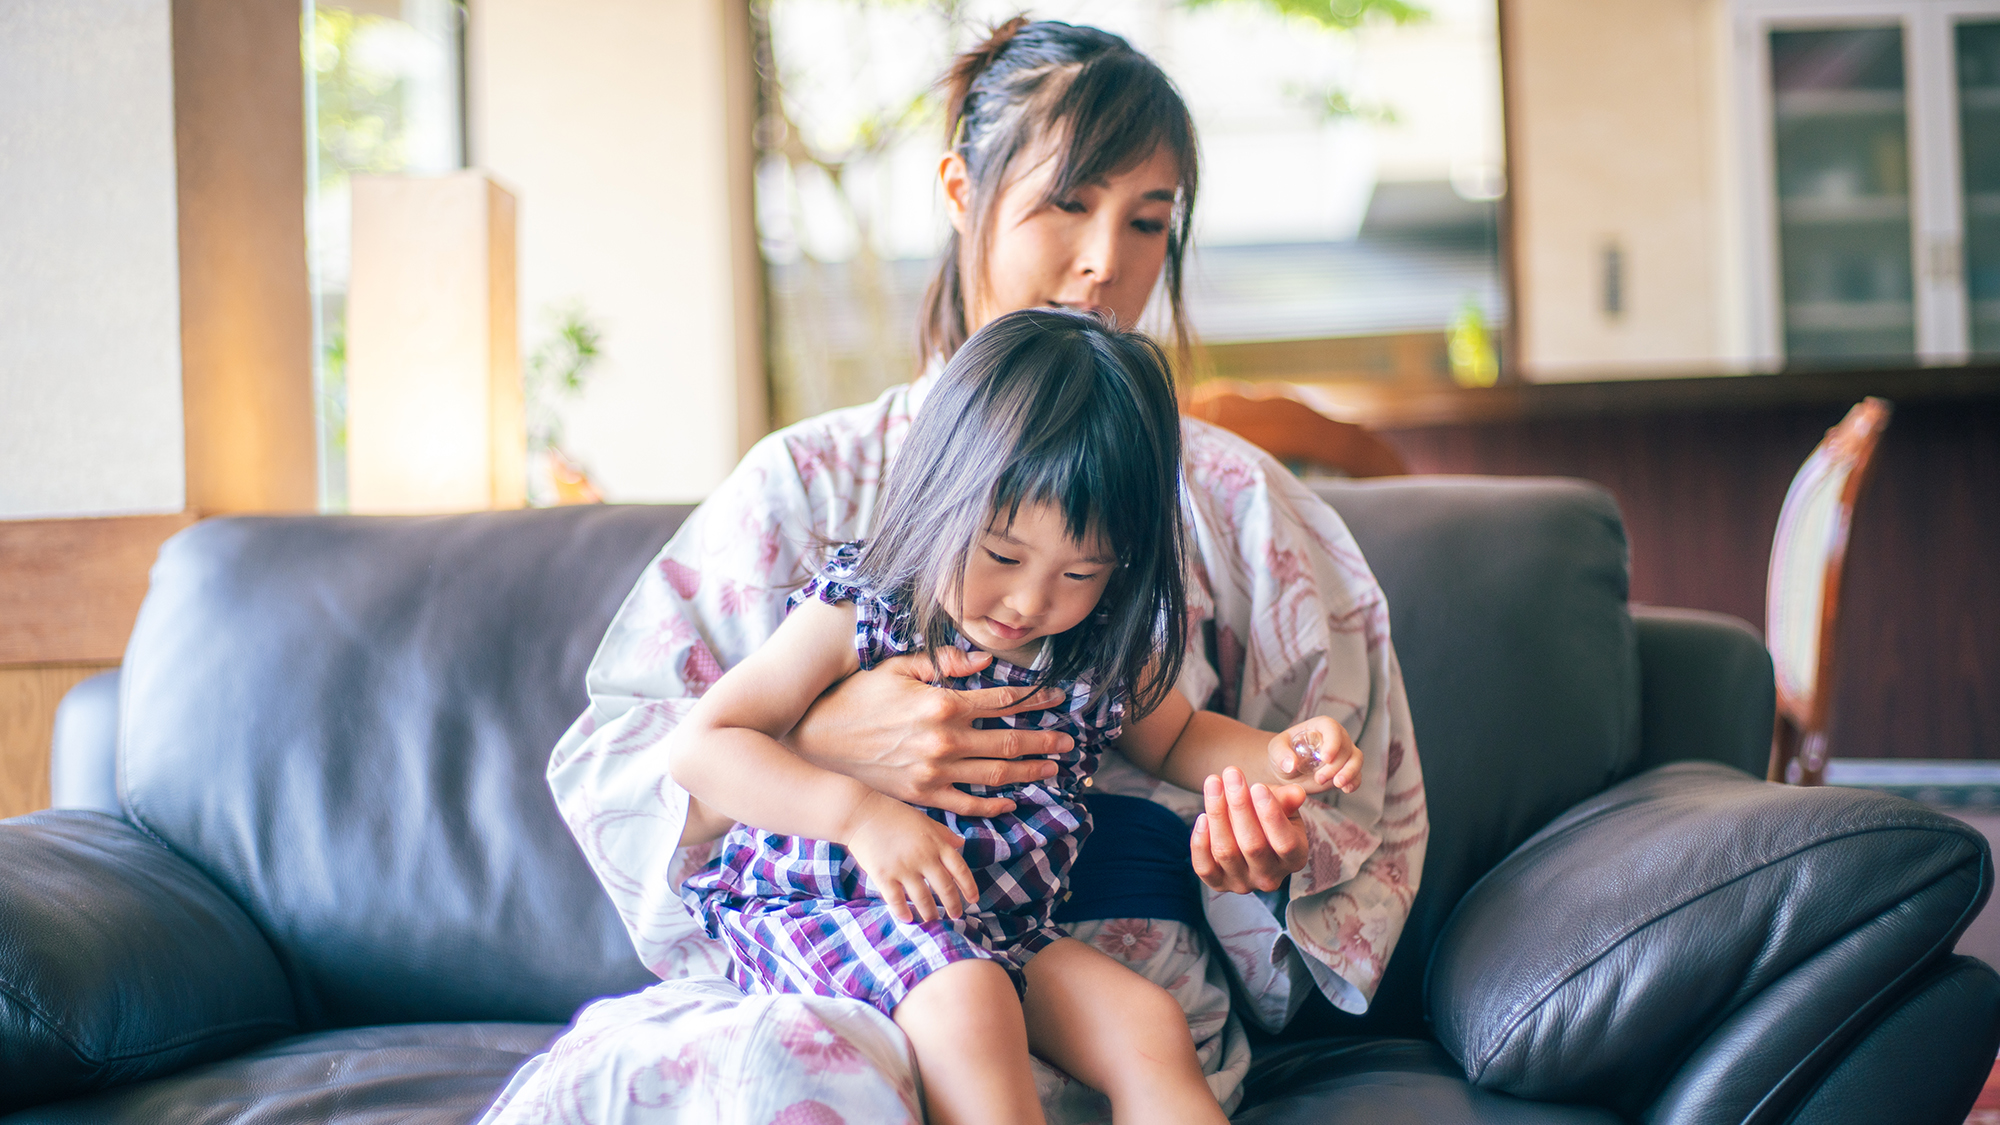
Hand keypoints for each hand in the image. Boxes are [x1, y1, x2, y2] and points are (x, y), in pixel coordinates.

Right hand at [788, 647, 1067, 816]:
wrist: (816, 743)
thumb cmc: (854, 699)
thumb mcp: (895, 669)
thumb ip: (943, 663)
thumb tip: (983, 660)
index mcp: (941, 704)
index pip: (1001, 701)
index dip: (1034, 699)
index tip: (1057, 697)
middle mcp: (944, 741)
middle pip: (1007, 742)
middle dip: (1043, 740)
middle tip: (1069, 741)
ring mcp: (934, 773)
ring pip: (995, 776)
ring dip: (1028, 772)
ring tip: (1053, 768)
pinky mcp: (922, 796)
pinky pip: (967, 805)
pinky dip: (992, 805)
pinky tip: (1010, 800)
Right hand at [844, 793, 979, 924]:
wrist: (862, 813)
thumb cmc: (895, 815)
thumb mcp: (925, 820)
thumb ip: (944, 834)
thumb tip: (961, 843)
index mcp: (936, 843)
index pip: (960, 869)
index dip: (969, 886)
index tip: (973, 899)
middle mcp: (924, 857)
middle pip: (945, 888)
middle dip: (953, 905)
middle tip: (956, 916)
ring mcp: (903, 868)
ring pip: (923, 899)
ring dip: (930, 913)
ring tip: (933, 921)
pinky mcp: (883, 876)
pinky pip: (896, 901)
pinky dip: (903, 913)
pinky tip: (908, 919)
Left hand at [1190, 767, 1309, 893]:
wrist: (1252, 831)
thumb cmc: (1270, 813)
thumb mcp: (1284, 805)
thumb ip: (1288, 800)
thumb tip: (1296, 794)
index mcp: (1294, 859)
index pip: (1284, 842)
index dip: (1270, 815)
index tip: (1258, 786)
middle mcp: (1270, 877)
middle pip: (1253, 845)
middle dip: (1240, 806)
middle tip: (1231, 774)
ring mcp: (1243, 883)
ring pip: (1226, 852)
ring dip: (1217, 814)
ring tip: (1214, 783)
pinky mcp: (1218, 883)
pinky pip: (1204, 867)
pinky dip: (1200, 842)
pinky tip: (1202, 817)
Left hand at [1269, 716, 1362, 794]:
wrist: (1287, 771)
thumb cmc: (1282, 754)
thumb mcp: (1276, 750)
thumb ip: (1281, 754)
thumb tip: (1290, 764)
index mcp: (1319, 727)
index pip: (1332, 728)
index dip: (1332, 742)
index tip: (1326, 758)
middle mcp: (1336, 737)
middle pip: (1345, 747)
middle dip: (1335, 765)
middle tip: (1318, 778)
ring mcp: (1343, 754)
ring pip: (1356, 760)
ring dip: (1348, 773)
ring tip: (1336, 784)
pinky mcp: (1345, 771)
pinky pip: (1357, 775)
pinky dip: (1354, 782)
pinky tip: (1346, 789)